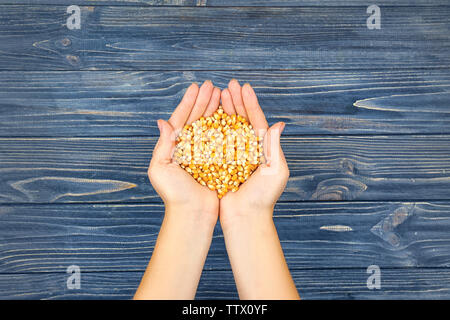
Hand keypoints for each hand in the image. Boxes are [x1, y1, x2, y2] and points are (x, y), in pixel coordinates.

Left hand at [135, 81, 221, 299]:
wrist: (193, 215)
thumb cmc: (174, 194)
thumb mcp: (161, 169)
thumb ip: (163, 145)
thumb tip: (162, 121)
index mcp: (174, 146)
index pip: (182, 118)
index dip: (189, 102)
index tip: (196, 87)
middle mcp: (189, 148)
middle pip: (197, 119)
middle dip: (204, 101)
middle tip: (211, 85)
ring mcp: (204, 154)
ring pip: (211, 127)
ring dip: (215, 110)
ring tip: (221, 94)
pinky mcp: (217, 162)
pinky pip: (222, 141)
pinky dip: (226, 127)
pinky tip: (231, 115)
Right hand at [217, 80, 297, 299]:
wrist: (246, 217)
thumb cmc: (264, 196)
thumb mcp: (276, 171)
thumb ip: (274, 147)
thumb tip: (278, 124)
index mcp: (263, 148)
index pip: (256, 120)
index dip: (250, 103)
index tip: (244, 87)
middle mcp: (248, 149)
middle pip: (241, 120)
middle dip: (235, 101)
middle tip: (228, 85)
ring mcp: (233, 155)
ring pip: (227, 127)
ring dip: (223, 110)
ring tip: (218, 94)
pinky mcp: (219, 163)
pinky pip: (215, 142)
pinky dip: (211, 128)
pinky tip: (206, 116)